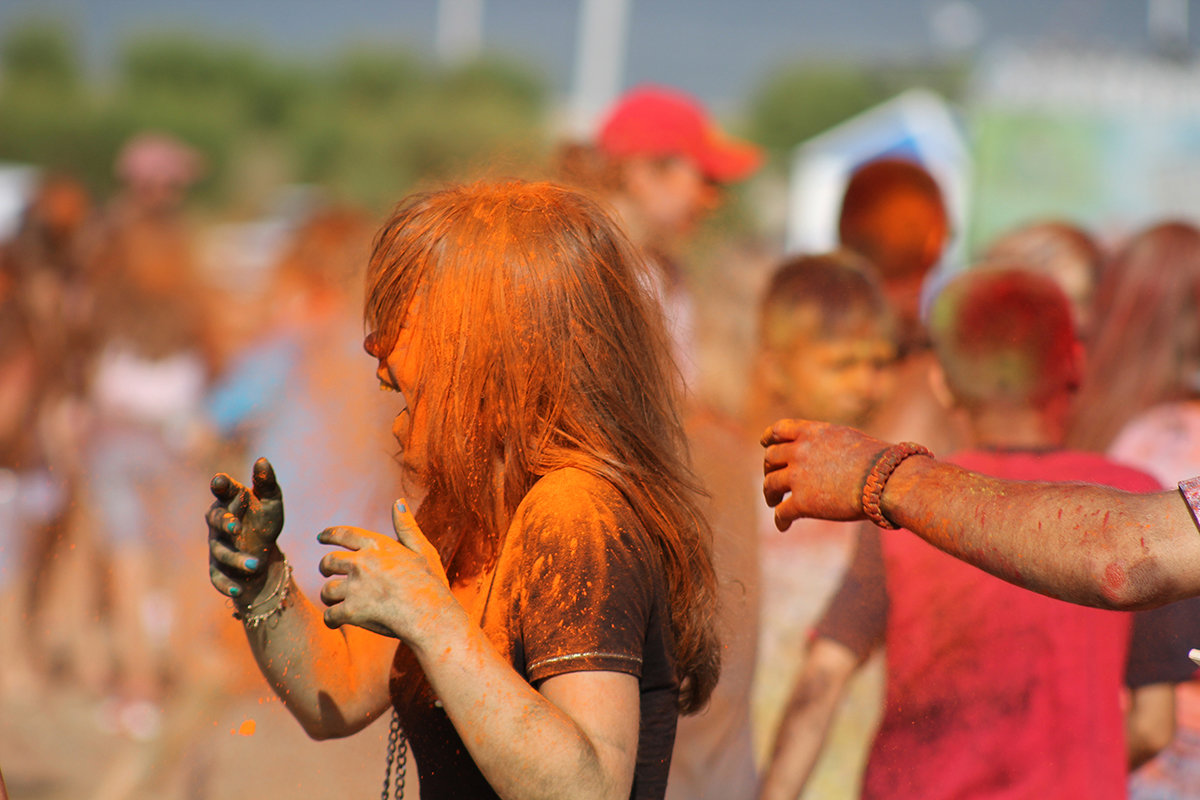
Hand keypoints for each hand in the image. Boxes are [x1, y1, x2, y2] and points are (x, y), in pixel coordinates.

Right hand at [207, 457, 284, 600]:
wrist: (264, 555)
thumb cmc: (264, 522)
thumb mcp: (272, 502)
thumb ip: (267, 482)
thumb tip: (262, 460)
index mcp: (230, 502)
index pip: (222, 490)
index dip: (220, 485)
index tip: (220, 481)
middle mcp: (218, 523)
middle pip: (215, 519)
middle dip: (225, 523)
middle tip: (237, 528)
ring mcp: (217, 546)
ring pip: (220, 551)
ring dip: (236, 559)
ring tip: (256, 565)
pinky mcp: (218, 569)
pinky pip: (218, 577)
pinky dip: (227, 585)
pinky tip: (238, 591)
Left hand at [318, 499, 455, 643]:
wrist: (431, 615)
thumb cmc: (431, 584)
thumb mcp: (422, 550)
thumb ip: (407, 527)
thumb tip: (399, 502)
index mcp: (377, 546)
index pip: (345, 534)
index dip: (330, 534)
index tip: (321, 537)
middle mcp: (362, 563)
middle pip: (329, 562)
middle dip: (325, 567)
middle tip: (326, 573)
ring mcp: (355, 587)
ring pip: (327, 590)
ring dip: (329, 596)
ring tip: (333, 601)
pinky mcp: (352, 611)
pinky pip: (331, 615)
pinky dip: (331, 620)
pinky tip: (334, 621)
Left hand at [761, 419, 888, 530]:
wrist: (885, 480)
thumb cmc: (878, 461)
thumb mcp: (848, 440)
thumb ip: (828, 444)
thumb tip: (825, 454)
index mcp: (812, 433)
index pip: (779, 430)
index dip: (769, 438)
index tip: (764, 443)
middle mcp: (800, 451)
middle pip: (771, 458)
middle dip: (769, 469)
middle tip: (773, 480)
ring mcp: (798, 477)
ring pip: (770, 485)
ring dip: (769, 494)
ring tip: (773, 503)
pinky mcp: (802, 502)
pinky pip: (782, 512)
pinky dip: (780, 520)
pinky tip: (783, 526)